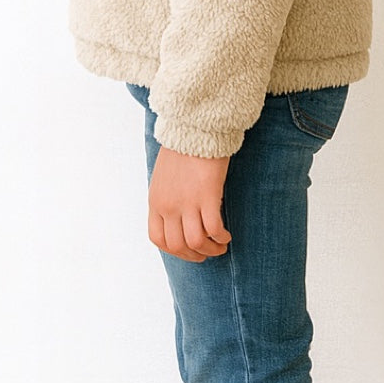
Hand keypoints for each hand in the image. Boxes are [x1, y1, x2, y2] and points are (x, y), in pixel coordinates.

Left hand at [148, 145, 231, 261]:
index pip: (158, 239)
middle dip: (195, 255)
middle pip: (178, 245)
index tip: (189, 250)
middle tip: (209, 253)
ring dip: (210, 249)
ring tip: (221, 245)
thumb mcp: (164, 177)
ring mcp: (186, 202)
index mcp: (156, 201)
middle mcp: (168, 205)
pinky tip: (227, 235)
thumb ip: (168, 198)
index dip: (175, 251)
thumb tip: (178, 217)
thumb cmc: (182, 148)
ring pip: (196, 242)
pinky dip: (221, 237)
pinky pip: (213, 228)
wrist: (193, 127)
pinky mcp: (206, 196)